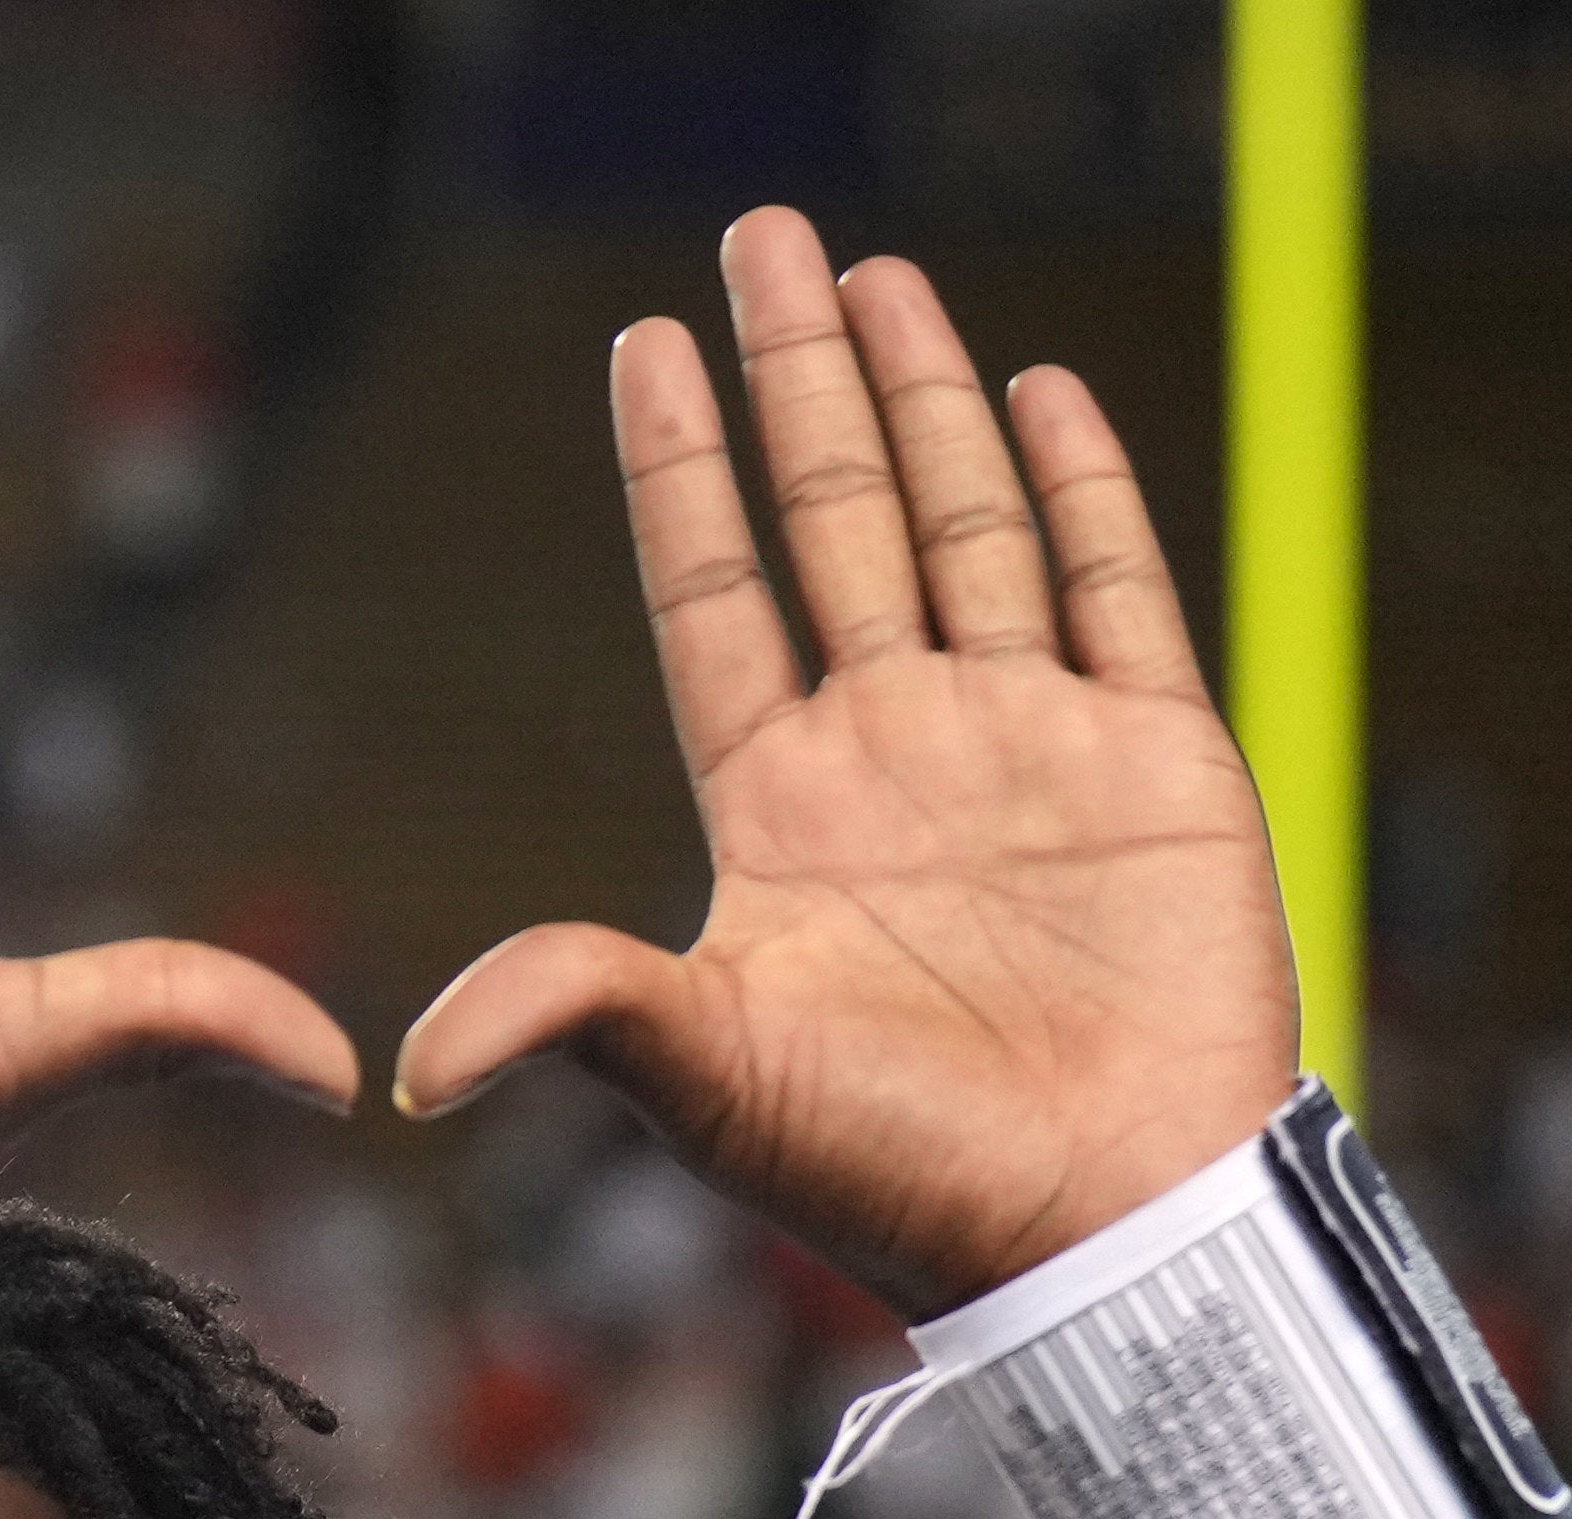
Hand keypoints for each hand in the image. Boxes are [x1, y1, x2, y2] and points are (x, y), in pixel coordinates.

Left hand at [397, 215, 1296, 1306]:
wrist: (1102, 1229)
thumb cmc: (901, 1180)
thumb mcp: (711, 1083)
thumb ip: (575, 1017)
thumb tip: (412, 1066)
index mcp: (785, 815)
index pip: (716, 599)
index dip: (682, 477)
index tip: (644, 348)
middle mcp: (899, 759)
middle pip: (835, 522)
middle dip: (798, 382)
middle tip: (761, 235)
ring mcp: (1030, 751)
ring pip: (964, 528)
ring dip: (922, 402)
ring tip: (876, 275)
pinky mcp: (1159, 764)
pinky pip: (1115, 591)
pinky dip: (1081, 488)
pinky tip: (1038, 389)